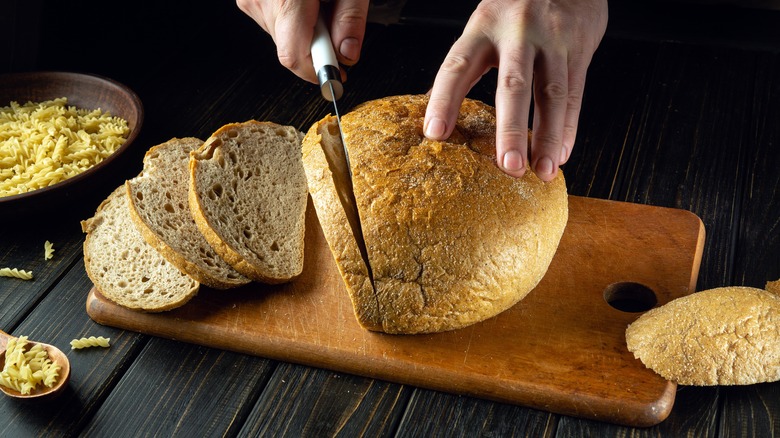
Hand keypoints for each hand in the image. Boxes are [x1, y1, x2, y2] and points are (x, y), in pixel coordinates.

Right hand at [236, 0, 369, 82]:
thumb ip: (350, 18)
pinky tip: (303, 0)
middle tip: (334, 18)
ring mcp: (250, 0)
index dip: (317, 71)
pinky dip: (293, 18)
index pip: (293, 56)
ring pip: (282, 38)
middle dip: (318, 45)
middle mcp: (261, 0)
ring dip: (305, 30)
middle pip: (290, 48)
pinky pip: (273, 23)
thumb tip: (347, 54)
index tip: (337, 76)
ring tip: (317, 1)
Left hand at [423, 0, 607, 180]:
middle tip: (508, 167)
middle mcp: (517, 32)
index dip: (444, 101)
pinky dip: (569, 127)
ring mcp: (551, 39)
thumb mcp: (483, 26)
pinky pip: (575, 93)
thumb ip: (465, 63)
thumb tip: (431, 107)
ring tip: (541, 172)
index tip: (434, 135)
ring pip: (551, 94)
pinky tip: (560, 154)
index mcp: (482, 28)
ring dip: (547, 137)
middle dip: (510, 130)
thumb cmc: (517, 8)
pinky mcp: (578, 47)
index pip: (457, 67)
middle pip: (512, 85)